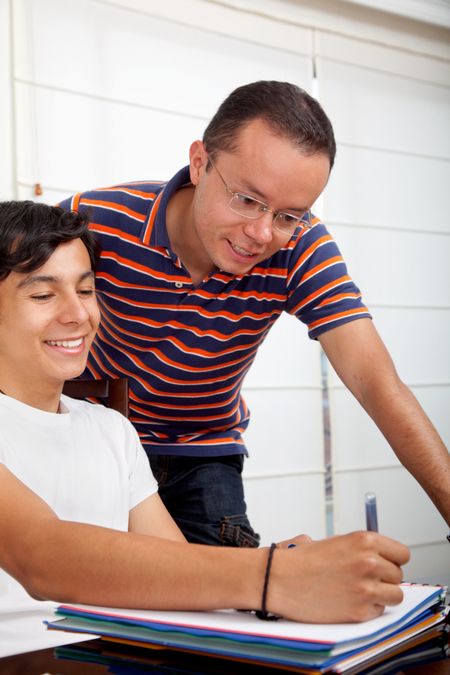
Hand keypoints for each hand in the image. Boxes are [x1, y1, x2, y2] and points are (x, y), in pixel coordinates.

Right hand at [268, 531, 409, 622]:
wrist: (279, 578)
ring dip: (382, 595)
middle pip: (398, 575)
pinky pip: (379, 611)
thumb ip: (363, 549)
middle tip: (364, 579)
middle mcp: (370, 562)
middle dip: (384, 578)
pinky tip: (349, 601)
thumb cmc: (304, 560)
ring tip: (361, 592)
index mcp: (365, 540)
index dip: (392, 560)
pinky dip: (368, 609)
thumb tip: (383, 559)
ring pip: (395, 595)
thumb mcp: (337, 542)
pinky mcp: (360, 610)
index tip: (384, 564)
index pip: (402, 554)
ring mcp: (367, 587)